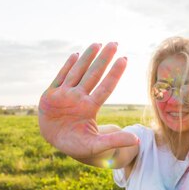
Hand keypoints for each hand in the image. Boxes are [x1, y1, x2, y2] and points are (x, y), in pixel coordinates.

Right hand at [38, 42, 137, 161]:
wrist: (58, 144)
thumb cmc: (79, 146)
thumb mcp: (97, 146)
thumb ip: (115, 141)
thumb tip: (137, 141)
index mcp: (90, 107)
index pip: (105, 87)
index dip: (114, 74)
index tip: (124, 60)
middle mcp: (79, 98)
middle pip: (94, 74)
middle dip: (104, 59)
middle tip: (114, 43)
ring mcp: (65, 95)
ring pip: (77, 72)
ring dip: (87, 58)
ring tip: (98, 43)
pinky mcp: (51, 96)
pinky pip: (60, 77)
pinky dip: (67, 66)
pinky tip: (75, 54)